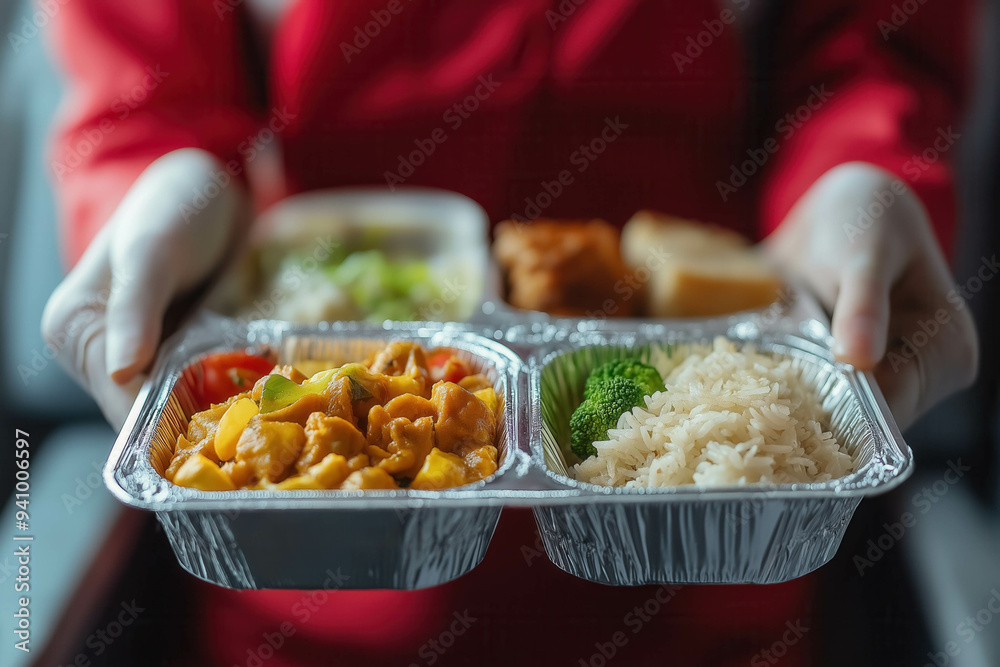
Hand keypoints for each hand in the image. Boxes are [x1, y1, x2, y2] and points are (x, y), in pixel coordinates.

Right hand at [42, 148, 246, 427]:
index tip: (218, 433)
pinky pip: (198, 386)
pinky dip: (225, 391)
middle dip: (195, 422)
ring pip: (174, 404)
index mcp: (73, 330)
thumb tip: (122, 371)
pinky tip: (258, 393)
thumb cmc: (173, 206)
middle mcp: (99, 351)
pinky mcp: (173, 352)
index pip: (118, 400)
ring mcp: (139, 354)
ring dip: (214, 411)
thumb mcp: (152, 250)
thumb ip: (135, 307)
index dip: (164, 422)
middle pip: (146, 411)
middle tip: (251, 429)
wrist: (209, 189)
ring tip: (259, 412)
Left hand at [765, 162, 977, 430]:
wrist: (844, 207)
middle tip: (756, 395)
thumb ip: (863, 304)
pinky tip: (762, 376)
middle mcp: (927, 374)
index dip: (839, 413)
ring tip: (757, 381)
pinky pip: (820, 398)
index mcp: (947, 347)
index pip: (892, 408)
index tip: (782, 406)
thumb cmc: (866, 219)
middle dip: (812, 410)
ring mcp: (891, 378)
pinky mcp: (856, 376)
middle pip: (865, 422)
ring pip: (839, 415)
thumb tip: (859, 359)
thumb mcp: (865, 253)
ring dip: (797, 401)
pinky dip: (791, 389)